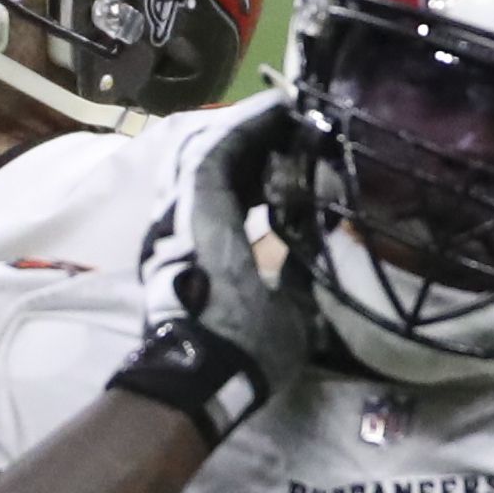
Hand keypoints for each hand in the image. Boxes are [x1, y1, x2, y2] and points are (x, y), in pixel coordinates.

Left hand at [110, 98, 316, 444]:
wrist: (192, 387)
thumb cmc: (242, 343)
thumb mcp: (293, 303)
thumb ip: (307, 260)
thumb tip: (326, 236)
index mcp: (205, 214)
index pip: (224, 144)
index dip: (256, 119)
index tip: (291, 104)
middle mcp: (177, 214)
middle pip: (205, 152)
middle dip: (247, 135)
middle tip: (291, 129)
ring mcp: (167, 233)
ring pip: (196, 177)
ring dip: (235, 161)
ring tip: (280, 160)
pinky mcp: (168, 254)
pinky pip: (195, 202)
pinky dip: (227, 189)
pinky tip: (261, 200)